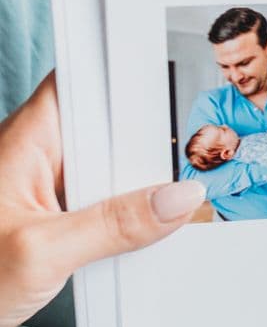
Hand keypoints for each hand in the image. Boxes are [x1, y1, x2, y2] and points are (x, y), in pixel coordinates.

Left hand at [0, 75, 205, 326]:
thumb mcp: (42, 254)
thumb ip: (115, 224)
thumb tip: (180, 197)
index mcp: (24, 140)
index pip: (82, 80)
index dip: (124, 72)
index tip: (171, 77)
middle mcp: (35, 156)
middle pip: (108, 127)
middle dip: (146, 143)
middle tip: (181, 166)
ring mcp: (44, 189)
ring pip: (110, 168)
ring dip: (139, 186)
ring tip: (167, 207)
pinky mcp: (53, 220)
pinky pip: (103, 204)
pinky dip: (127, 217)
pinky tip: (142, 235)